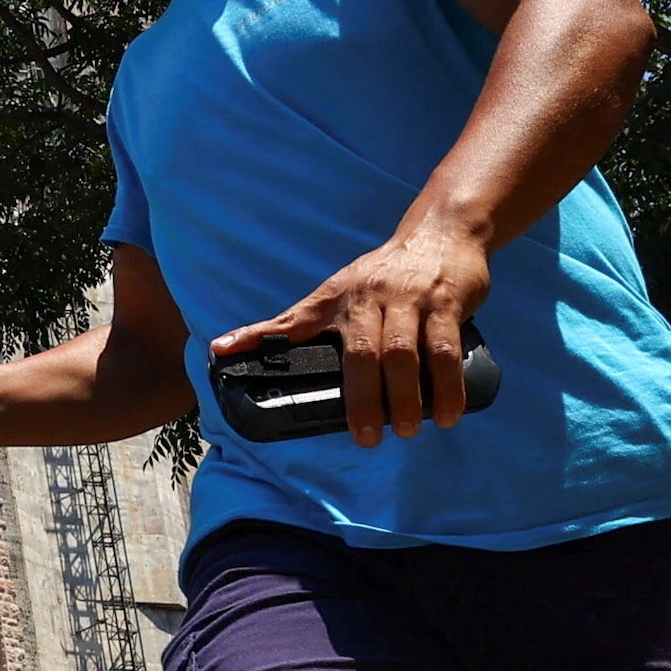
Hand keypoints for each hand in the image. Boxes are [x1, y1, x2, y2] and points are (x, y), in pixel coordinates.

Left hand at [210, 221, 491, 445]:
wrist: (443, 231)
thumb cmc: (384, 272)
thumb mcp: (338, 289)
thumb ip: (300, 320)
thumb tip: (236, 347)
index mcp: (336, 296)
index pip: (293, 320)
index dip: (256, 335)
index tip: (222, 353)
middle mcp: (369, 296)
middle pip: (362, 355)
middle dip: (364, 400)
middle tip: (367, 439)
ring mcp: (409, 299)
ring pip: (404, 355)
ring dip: (406, 398)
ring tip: (408, 431)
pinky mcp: (445, 303)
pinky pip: (444, 350)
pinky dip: (447, 385)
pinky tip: (448, 413)